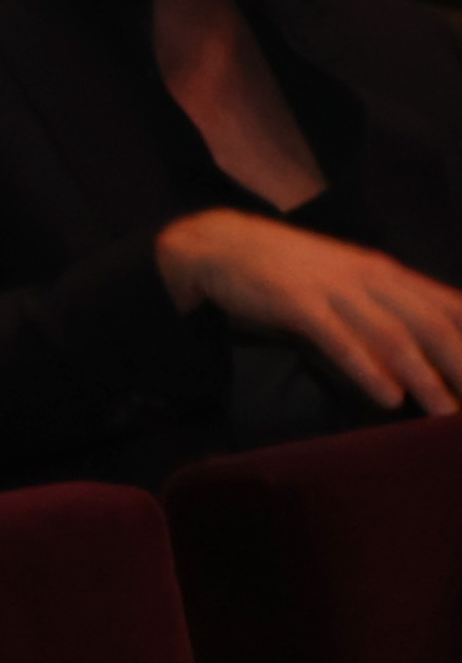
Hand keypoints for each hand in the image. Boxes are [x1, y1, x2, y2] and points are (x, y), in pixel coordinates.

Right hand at [157, 207, 461, 414]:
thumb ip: (387, 310)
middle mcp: (372, 279)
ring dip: (427, 379)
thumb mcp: (350, 282)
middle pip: (434, 326)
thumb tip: (425, 355)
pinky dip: (366, 368)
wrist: (223, 245)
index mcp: (390, 274)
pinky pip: (339, 339)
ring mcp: (335, 289)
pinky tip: (387, 396)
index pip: (452, 307)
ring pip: (393, 336)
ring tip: (446, 417)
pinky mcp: (297, 303)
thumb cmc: (292, 271)